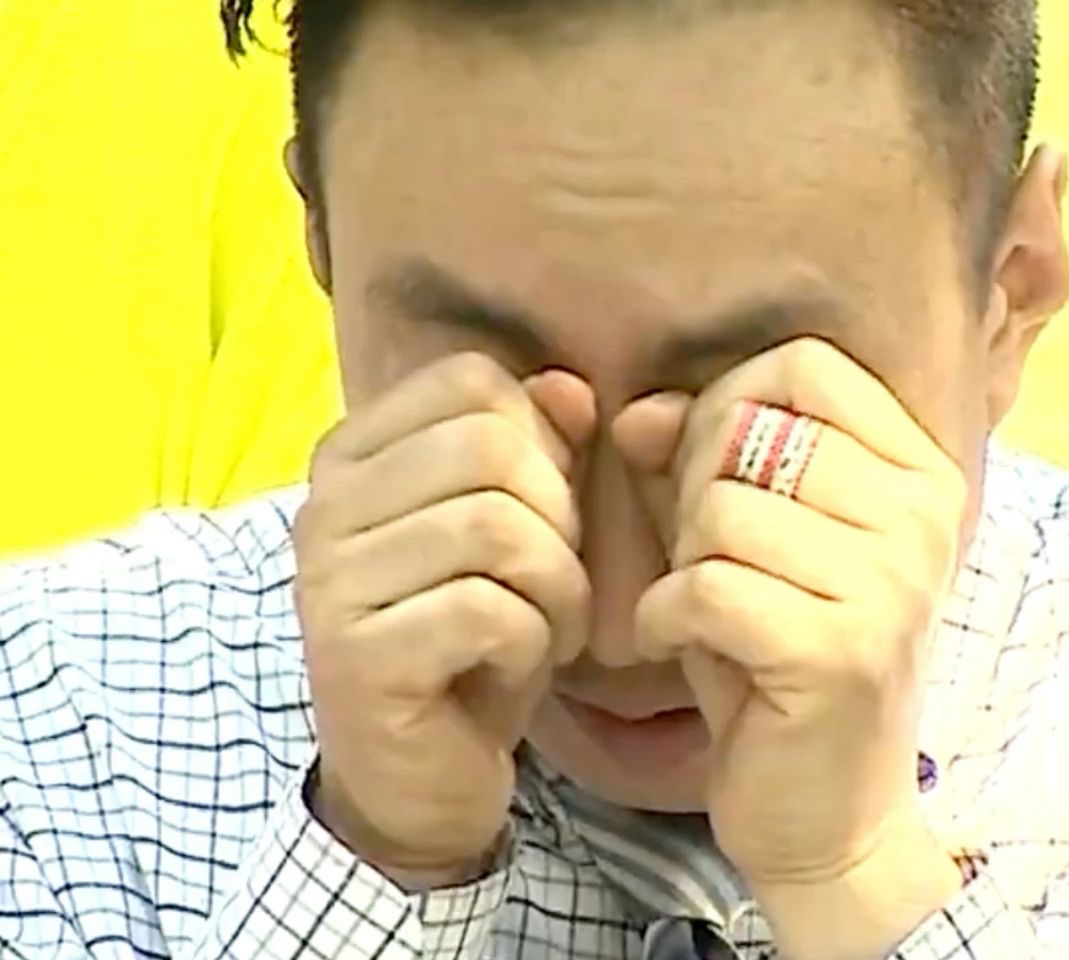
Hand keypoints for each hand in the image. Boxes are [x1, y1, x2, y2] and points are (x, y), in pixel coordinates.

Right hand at [294, 353, 594, 886]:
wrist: (418, 779)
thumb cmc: (471, 642)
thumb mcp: (517, 532)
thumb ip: (540, 449)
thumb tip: (570, 387)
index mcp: (352, 456)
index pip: (470, 381)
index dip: (543, 439)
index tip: (546, 512)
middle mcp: (324, 506)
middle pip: (492, 447)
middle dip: (561, 517)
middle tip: (558, 581)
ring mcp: (330, 582)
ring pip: (498, 528)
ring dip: (559, 587)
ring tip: (550, 627)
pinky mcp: (357, 656)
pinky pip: (491, 610)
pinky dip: (536, 640)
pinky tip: (520, 664)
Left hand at [627, 338, 965, 916]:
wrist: (830, 812)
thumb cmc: (778, 658)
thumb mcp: (737, 542)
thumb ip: (689, 460)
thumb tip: (638, 409)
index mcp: (916, 470)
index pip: (801, 366)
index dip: (725, 403)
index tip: (710, 474)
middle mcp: (922, 514)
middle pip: (746, 430)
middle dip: (689, 494)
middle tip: (704, 562)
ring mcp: (893, 582)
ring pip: (720, 510)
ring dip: (680, 564)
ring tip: (704, 612)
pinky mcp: (843, 652)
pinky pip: (705, 587)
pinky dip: (664, 618)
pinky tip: (680, 646)